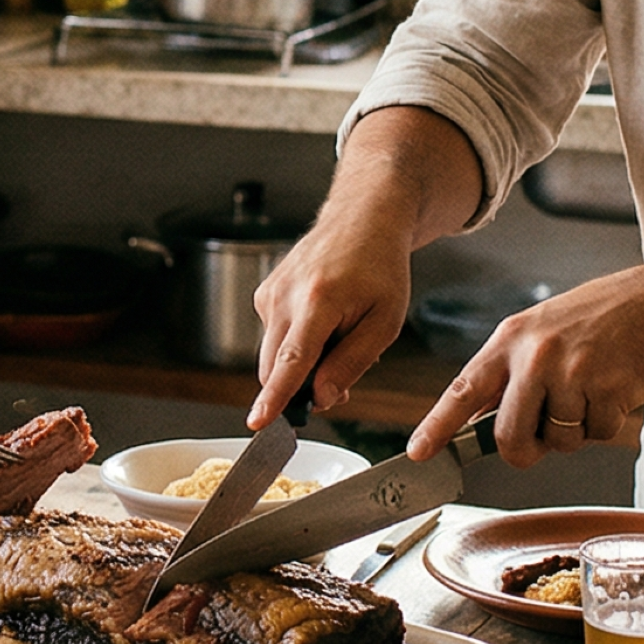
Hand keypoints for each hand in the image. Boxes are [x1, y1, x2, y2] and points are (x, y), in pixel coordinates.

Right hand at [249, 220, 413, 427]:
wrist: (361, 221)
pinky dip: (296, 345)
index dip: (275, 397)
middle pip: (276, 367)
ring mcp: (269, 293)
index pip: (292, 360)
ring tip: (337, 340)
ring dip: (302, 366)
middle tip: (339, 384)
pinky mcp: (263, 294)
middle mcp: (285, 295)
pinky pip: (274, 338)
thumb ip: (352, 362)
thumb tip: (323, 398)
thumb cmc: (379, 268)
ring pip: (274, 356)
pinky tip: (321, 324)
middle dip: (302, 388)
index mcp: (319, 300)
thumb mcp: (385, 321)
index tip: (258, 422)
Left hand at [415, 264, 643, 464]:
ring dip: (574, 431)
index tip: (418, 453)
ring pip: (558, 441)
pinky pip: (596, 435)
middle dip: (524, 449)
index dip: (437, 426)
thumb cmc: (595, 319)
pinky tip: (611, 389)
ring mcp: (571, 373)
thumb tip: (479, 423)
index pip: (463, 389)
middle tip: (543, 435)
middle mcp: (535, 356)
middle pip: (509, 436)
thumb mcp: (538, 332)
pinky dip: (605, 424)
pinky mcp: (607, 390)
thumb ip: (508, 374)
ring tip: (588, 389)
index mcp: (510, 339)